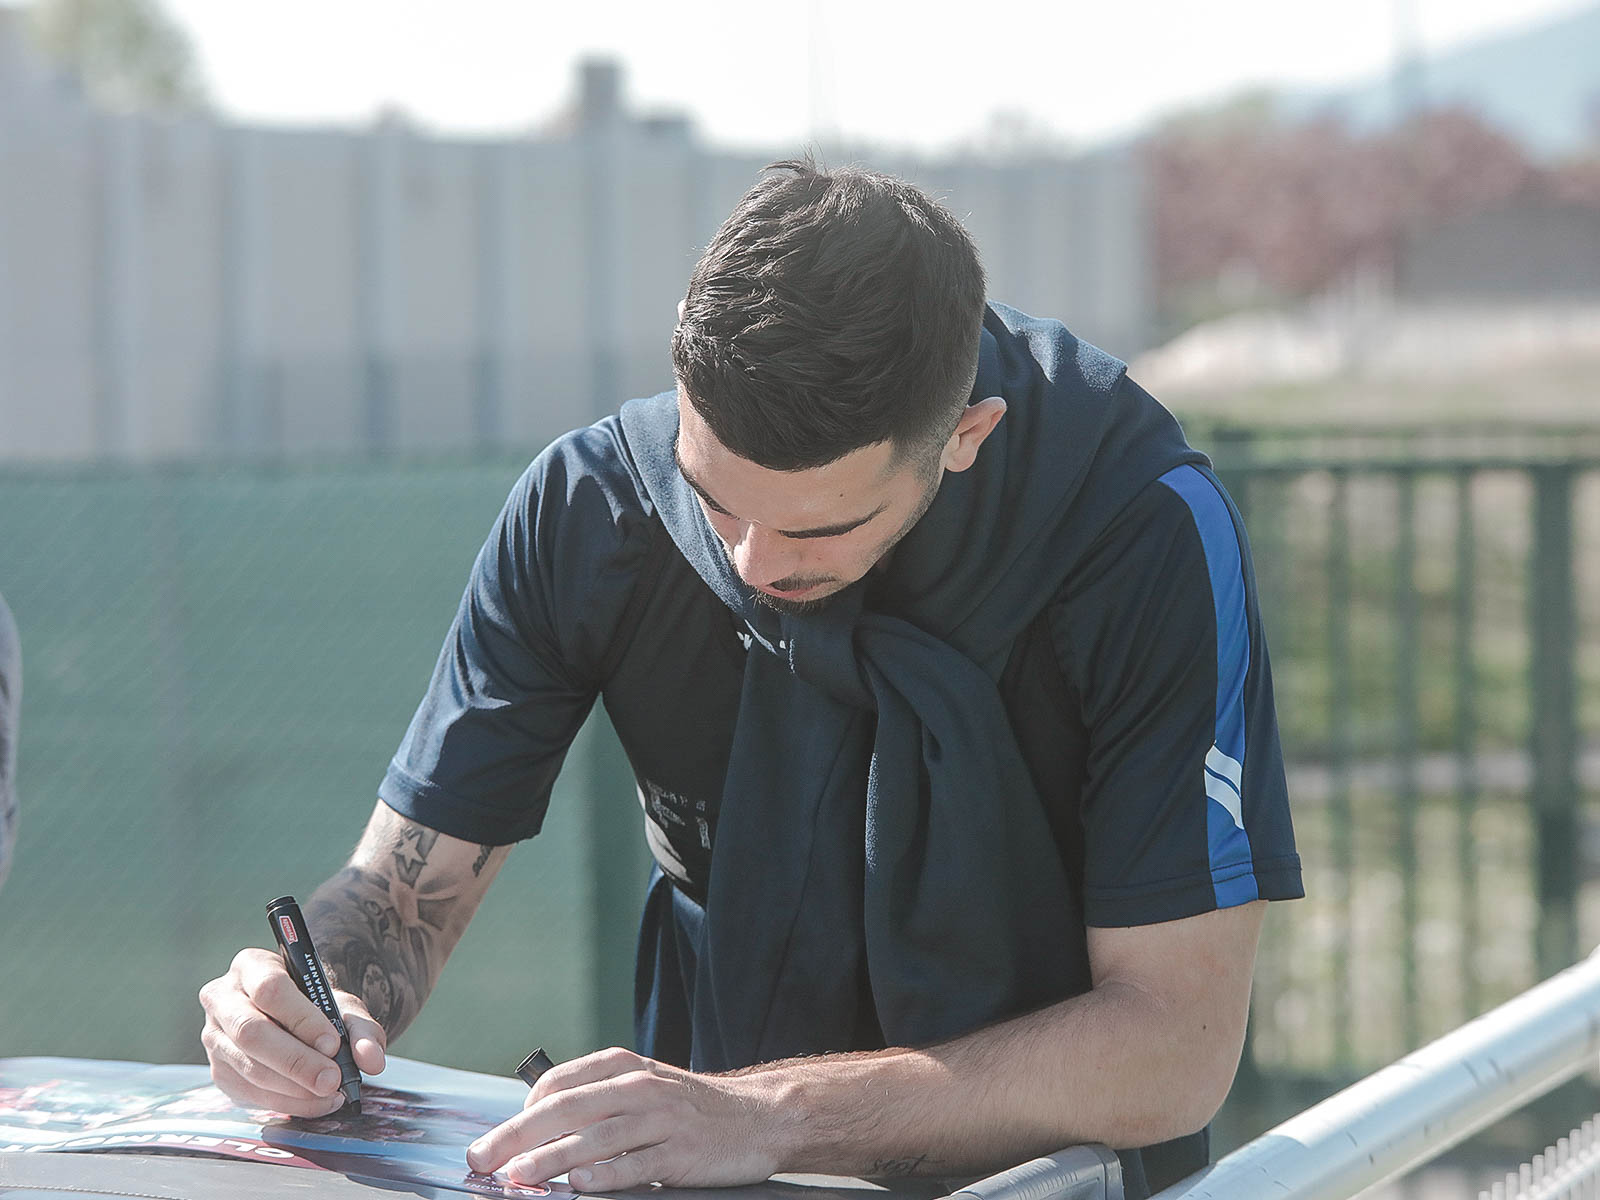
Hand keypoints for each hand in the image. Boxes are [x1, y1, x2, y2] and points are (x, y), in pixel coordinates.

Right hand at [199, 946, 387, 1116]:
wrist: (295, 1020)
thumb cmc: (316, 1007)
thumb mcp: (342, 1006)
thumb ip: (362, 1029)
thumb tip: (371, 1059)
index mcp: (251, 966)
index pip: (270, 988)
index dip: (301, 1019)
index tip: (333, 1044)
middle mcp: (223, 999)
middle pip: (251, 1031)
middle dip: (296, 1061)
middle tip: (332, 1079)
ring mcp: (214, 1037)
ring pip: (249, 1066)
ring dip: (293, 1087)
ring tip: (331, 1092)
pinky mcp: (219, 1071)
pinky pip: (249, 1092)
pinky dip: (287, 1102)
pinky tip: (316, 1101)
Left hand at [465, 1047, 790, 1189]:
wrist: (757, 1117)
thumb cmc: (690, 1108)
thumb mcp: (644, 1088)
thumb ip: (597, 1101)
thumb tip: (536, 1129)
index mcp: (623, 1066)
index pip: (557, 1084)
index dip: (520, 1113)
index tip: (496, 1142)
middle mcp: (638, 1086)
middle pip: (565, 1109)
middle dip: (516, 1136)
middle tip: (481, 1159)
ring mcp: (660, 1118)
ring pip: (594, 1137)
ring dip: (550, 1159)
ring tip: (517, 1177)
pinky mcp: (679, 1151)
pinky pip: (634, 1164)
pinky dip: (604, 1174)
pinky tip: (577, 1184)